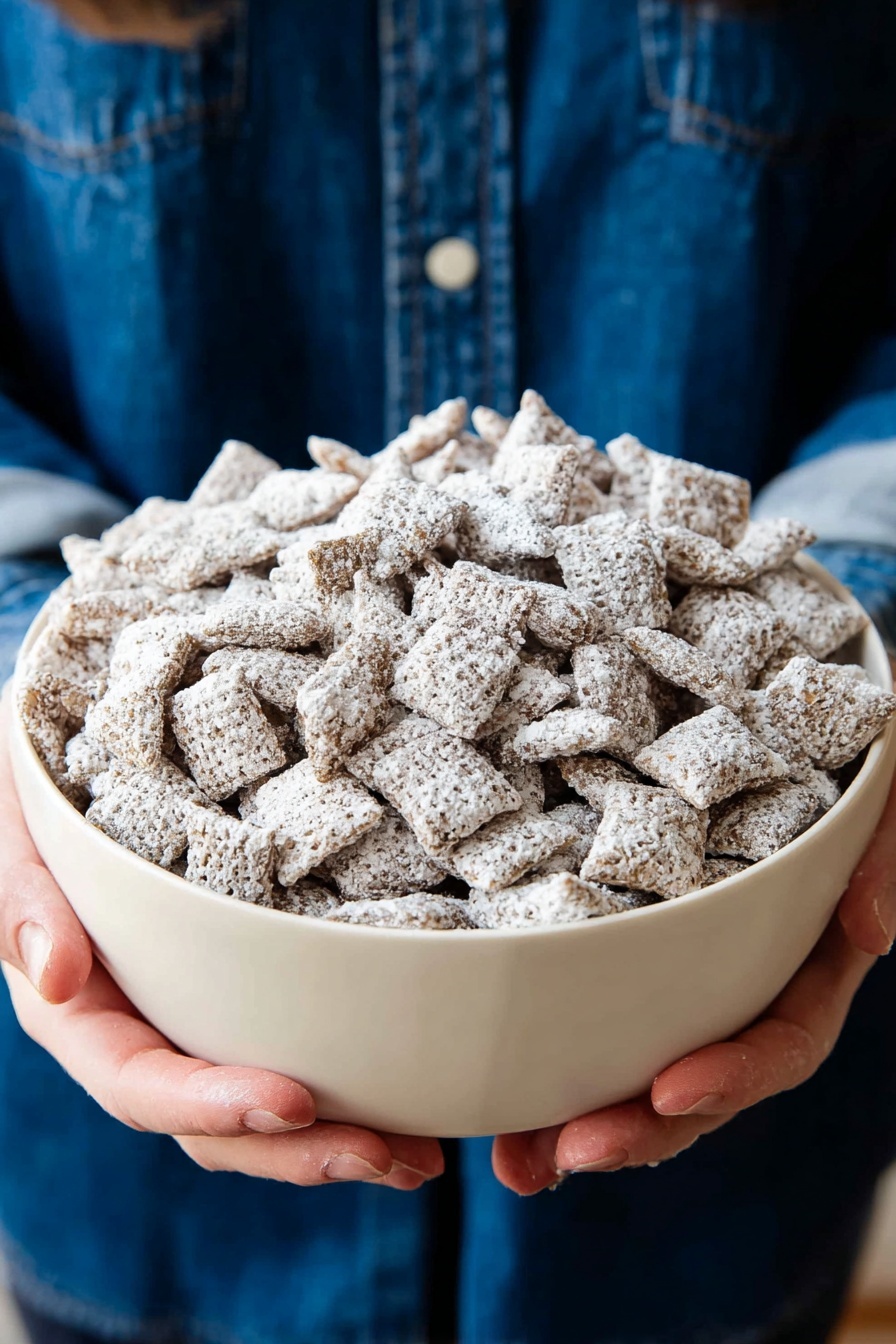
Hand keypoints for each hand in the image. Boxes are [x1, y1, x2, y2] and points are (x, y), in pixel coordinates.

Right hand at [0, 694, 441, 1189]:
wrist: (84, 750)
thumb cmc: (49, 787)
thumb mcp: (20, 828)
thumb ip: (23, 898)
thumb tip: (53, 975)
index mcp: (81, 1009)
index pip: (139, 1084)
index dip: (214, 1103)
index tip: (295, 1101)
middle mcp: (142, 1027)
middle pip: (213, 1121)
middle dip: (299, 1149)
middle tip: (396, 1157)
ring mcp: (196, 1015)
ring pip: (259, 1102)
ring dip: (340, 1136)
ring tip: (423, 1155)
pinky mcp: (246, 988)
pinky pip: (292, 1046)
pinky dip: (351, 1079)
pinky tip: (416, 1091)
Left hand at [493, 759, 895, 1195]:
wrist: (777, 699)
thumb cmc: (829, 741)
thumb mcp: (873, 788)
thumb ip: (881, 854)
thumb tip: (874, 932)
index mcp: (808, 955)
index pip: (784, 1037)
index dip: (734, 1074)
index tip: (670, 1089)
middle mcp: (745, 976)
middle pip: (701, 1075)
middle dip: (638, 1128)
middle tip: (565, 1156)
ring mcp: (686, 965)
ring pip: (640, 1059)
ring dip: (578, 1115)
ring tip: (515, 1161)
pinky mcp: (627, 936)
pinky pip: (592, 1002)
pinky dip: (547, 1049)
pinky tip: (496, 1090)